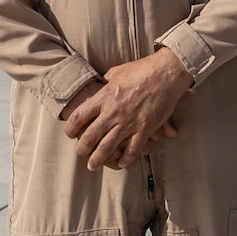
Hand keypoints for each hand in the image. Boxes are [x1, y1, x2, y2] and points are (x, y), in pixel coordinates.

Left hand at [60, 49, 190, 169]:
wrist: (166, 73)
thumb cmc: (142, 69)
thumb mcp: (116, 72)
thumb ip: (105, 82)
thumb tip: (98, 86)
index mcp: (103, 97)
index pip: (78, 117)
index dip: (70, 129)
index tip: (71, 135)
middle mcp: (113, 112)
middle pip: (90, 137)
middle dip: (82, 150)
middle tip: (81, 155)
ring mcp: (129, 122)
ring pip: (107, 148)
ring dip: (98, 160)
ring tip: (93, 166)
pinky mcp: (145, 128)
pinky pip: (132, 150)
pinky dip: (126, 159)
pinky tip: (122, 163)